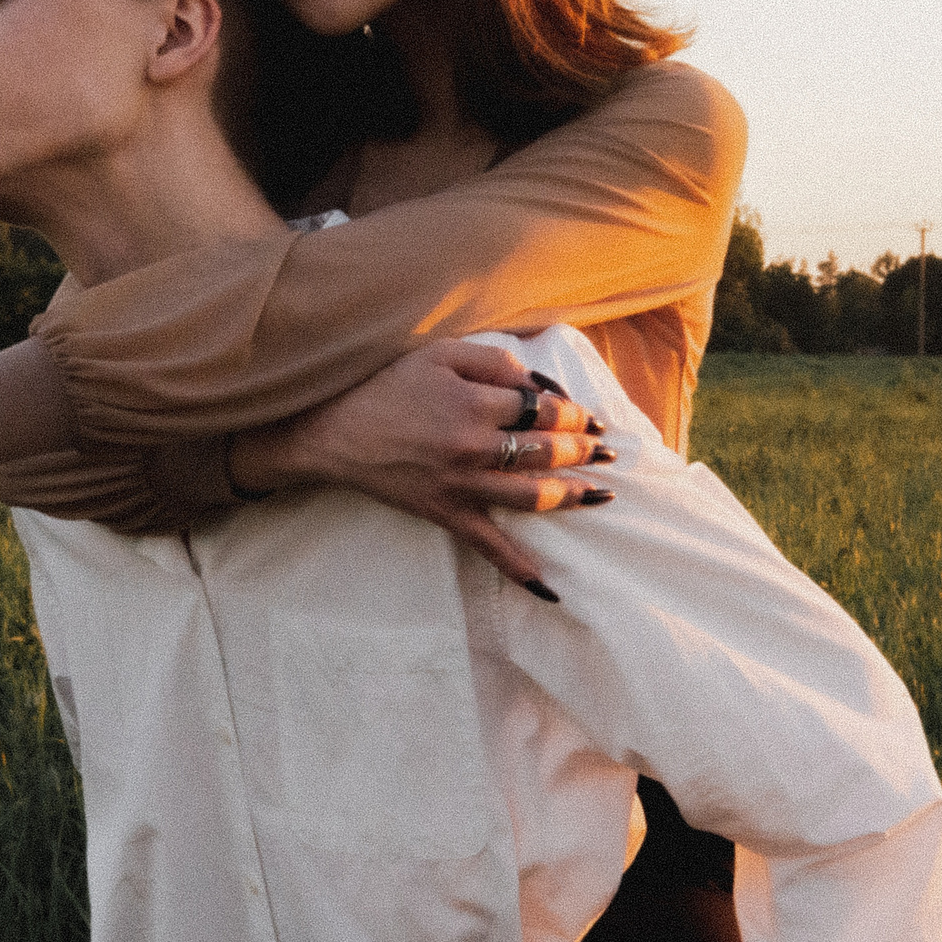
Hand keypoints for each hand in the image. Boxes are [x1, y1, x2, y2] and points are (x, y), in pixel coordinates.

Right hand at [228, 338, 612, 588]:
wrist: (334, 431)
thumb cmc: (385, 385)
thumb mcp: (438, 353)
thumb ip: (493, 362)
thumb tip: (538, 384)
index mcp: (475, 403)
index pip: (543, 409)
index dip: (572, 411)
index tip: (587, 414)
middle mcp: (475, 447)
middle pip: (547, 451)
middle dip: (584, 449)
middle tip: (607, 449)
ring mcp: (462, 486)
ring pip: (533, 497)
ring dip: (574, 496)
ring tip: (601, 494)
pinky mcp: (447, 514)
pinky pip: (490, 548)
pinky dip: (521, 570)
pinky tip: (552, 587)